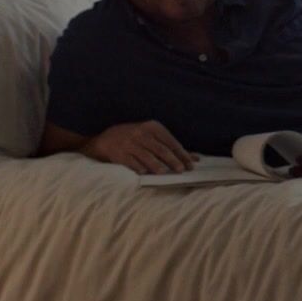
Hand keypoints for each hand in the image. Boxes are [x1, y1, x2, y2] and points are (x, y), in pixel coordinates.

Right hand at [83, 120, 198, 174]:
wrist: (106, 139)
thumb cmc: (136, 139)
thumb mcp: (152, 137)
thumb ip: (172, 147)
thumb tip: (195, 159)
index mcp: (152, 127)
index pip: (171, 142)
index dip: (182, 154)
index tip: (190, 165)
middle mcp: (141, 133)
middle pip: (160, 149)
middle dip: (172, 160)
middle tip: (181, 171)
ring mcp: (129, 143)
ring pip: (146, 156)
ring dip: (156, 165)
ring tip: (165, 173)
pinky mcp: (118, 153)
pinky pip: (131, 162)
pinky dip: (138, 168)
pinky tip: (145, 173)